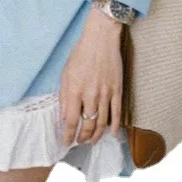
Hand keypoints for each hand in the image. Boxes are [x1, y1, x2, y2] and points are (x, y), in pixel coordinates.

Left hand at [59, 5, 123, 146]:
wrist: (101, 39)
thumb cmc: (80, 55)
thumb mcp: (65, 75)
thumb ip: (64, 98)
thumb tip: (64, 118)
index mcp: (75, 90)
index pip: (71, 121)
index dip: (68, 135)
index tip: (66, 141)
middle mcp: (91, 95)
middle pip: (88, 125)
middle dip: (82, 137)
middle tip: (79, 142)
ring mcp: (106, 93)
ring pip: (102, 122)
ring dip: (96, 135)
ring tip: (91, 141)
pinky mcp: (117, 90)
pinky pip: (117, 113)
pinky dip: (115, 126)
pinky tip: (112, 135)